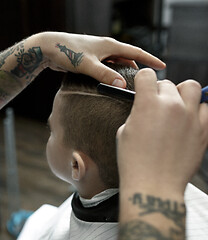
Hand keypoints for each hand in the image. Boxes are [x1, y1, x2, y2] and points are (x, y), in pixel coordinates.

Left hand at [31, 32, 165, 87]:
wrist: (48, 48)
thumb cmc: (67, 52)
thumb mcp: (87, 65)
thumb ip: (104, 75)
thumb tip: (122, 85)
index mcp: (110, 45)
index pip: (136, 52)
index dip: (150, 59)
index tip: (163, 66)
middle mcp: (105, 47)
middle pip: (127, 58)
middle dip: (137, 68)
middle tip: (144, 81)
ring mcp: (97, 53)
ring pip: (115, 63)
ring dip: (122, 72)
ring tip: (129, 85)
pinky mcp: (89, 59)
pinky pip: (105, 67)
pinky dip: (110, 74)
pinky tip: (110, 83)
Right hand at [116, 69, 207, 194]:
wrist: (154, 184)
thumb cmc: (134, 161)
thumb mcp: (125, 131)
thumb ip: (137, 113)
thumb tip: (145, 107)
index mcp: (148, 104)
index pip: (147, 75)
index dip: (142, 81)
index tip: (142, 87)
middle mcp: (172, 106)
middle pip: (168, 83)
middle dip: (160, 91)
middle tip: (156, 106)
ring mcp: (190, 117)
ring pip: (192, 88)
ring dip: (182, 94)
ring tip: (176, 106)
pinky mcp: (203, 130)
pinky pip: (207, 108)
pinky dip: (198, 109)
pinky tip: (189, 119)